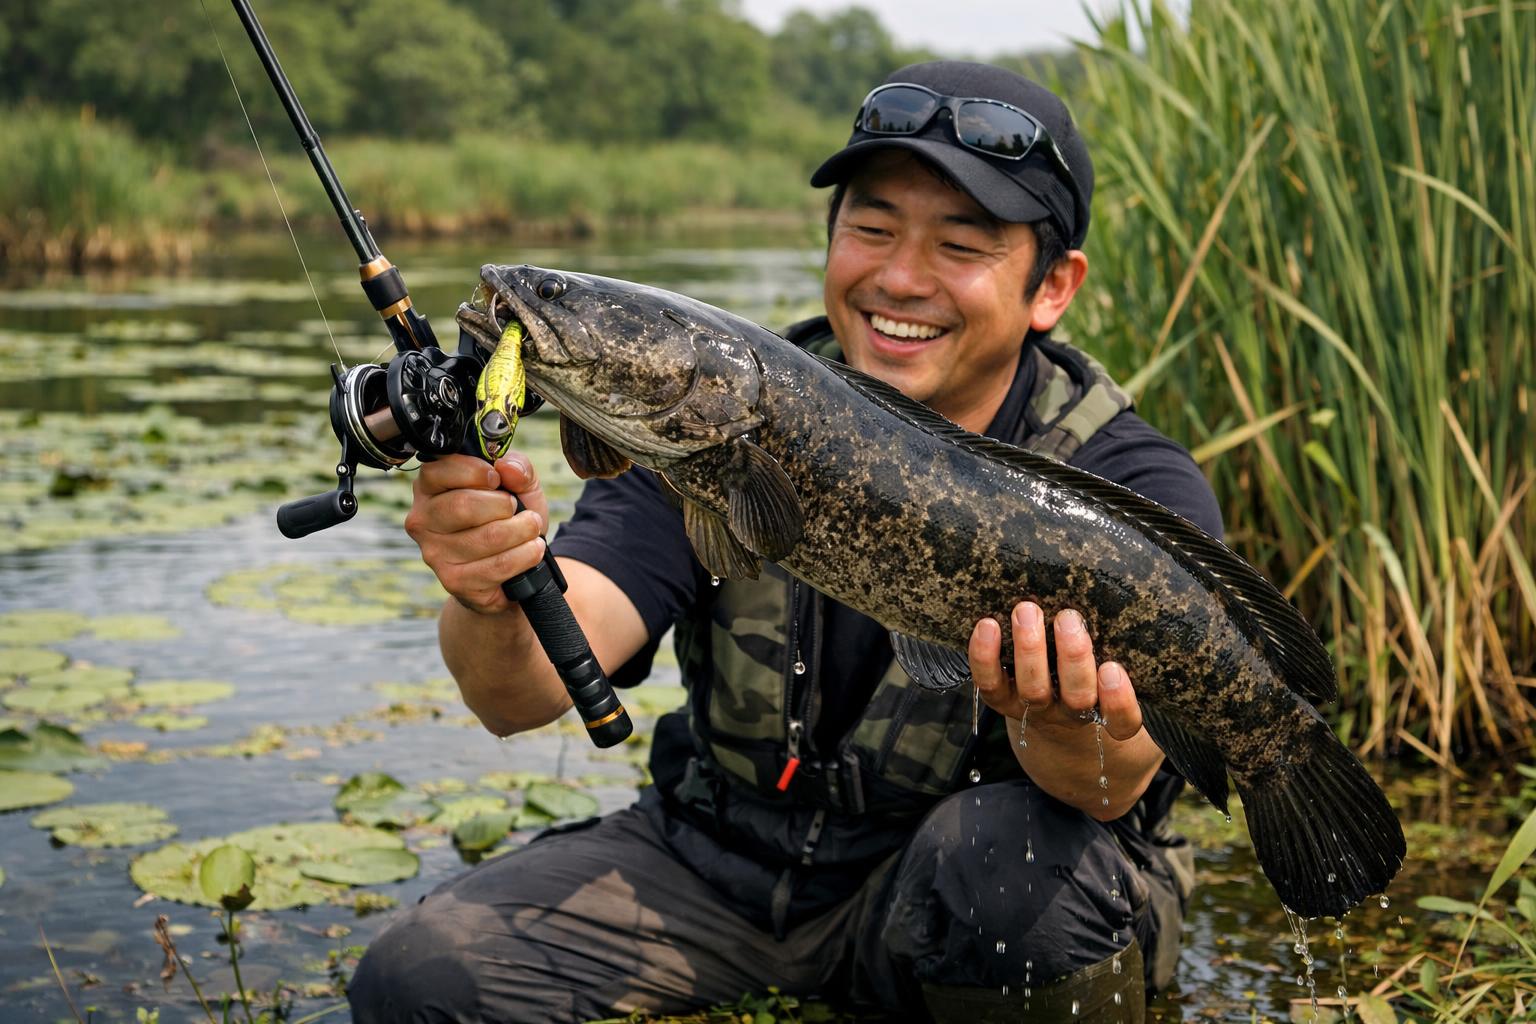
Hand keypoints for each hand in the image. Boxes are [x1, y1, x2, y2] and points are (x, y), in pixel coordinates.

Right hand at [403, 453, 548, 614]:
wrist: (512, 569)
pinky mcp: (454, 580)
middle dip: (503, 505)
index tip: (497, 479)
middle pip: (462, 505)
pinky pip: (497, 565)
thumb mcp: (520, 484)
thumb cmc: (507, 518)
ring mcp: (434, 553)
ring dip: (522, 530)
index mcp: (430, 487)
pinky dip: (525, 555)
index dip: (475, 472)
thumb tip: (507, 466)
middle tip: (519, 509)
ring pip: (487, 537)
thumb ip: (517, 466)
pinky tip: (532, 549)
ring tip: (532, 527)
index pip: (438, 470)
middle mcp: (423, 519)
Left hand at [969, 602, 1143, 741]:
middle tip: (1069, 618)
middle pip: (1076, 697)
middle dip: (1072, 657)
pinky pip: (990, 684)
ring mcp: (1035, 709)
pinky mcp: (1001, 701)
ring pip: (1033, 689)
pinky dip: (985, 656)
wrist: (1049, 722)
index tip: (1112, 668)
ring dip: (1030, 648)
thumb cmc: (1088, 681)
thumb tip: (1111, 591)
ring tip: (1027, 610)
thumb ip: (1113, 644)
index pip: (1122, 720)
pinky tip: (986, 625)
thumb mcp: (1107, 671)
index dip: (1118, 700)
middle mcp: (1071, 714)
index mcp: (1105, 714)